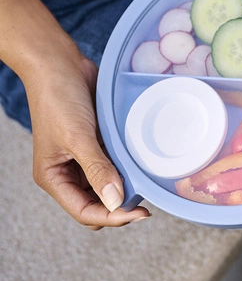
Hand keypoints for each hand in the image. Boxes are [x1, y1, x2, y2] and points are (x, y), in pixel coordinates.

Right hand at [27, 52, 150, 228]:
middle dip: (120, 205)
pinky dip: (126, 166)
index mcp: (54, 177)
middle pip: (97, 204)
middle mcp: (67, 172)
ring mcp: (83, 157)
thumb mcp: (77, 137)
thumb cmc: (58, 98)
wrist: (59, 63)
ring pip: (108, 185)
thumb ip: (97, 169)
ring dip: (125, 186)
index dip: (113, 216)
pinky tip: (140, 163)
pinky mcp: (97, 142)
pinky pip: (114, 163)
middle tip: (147, 199)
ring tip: (145, 181)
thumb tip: (116, 202)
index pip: (85, 212)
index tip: (142, 212)